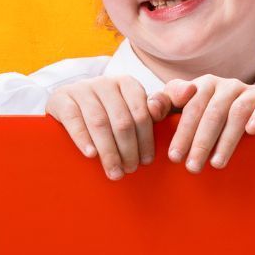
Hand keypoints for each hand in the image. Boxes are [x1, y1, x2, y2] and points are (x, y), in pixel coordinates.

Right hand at [47, 75, 177, 179]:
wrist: (68, 106)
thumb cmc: (110, 113)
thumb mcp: (136, 110)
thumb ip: (165, 104)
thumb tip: (192, 90)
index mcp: (127, 83)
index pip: (142, 113)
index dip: (146, 141)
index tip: (146, 163)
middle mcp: (105, 82)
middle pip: (122, 120)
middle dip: (128, 150)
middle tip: (130, 171)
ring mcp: (82, 89)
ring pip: (99, 122)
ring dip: (109, 151)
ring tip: (115, 172)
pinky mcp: (61, 99)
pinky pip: (74, 120)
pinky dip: (84, 138)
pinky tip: (91, 155)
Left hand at [161, 75, 254, 171]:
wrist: (249, 110)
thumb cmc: (208, 114)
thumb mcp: (184, 108)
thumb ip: (164, 106)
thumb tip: (151, 109)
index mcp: (204, 85)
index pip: (191, 108)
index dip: (182, 133)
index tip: (174, 158)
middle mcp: (227, 85)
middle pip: (212, 113)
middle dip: (201, 142)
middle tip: (193, 167)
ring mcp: (249, 92)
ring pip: (237, 113)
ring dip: (226, 140)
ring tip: (216, 164)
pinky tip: (251, 132)